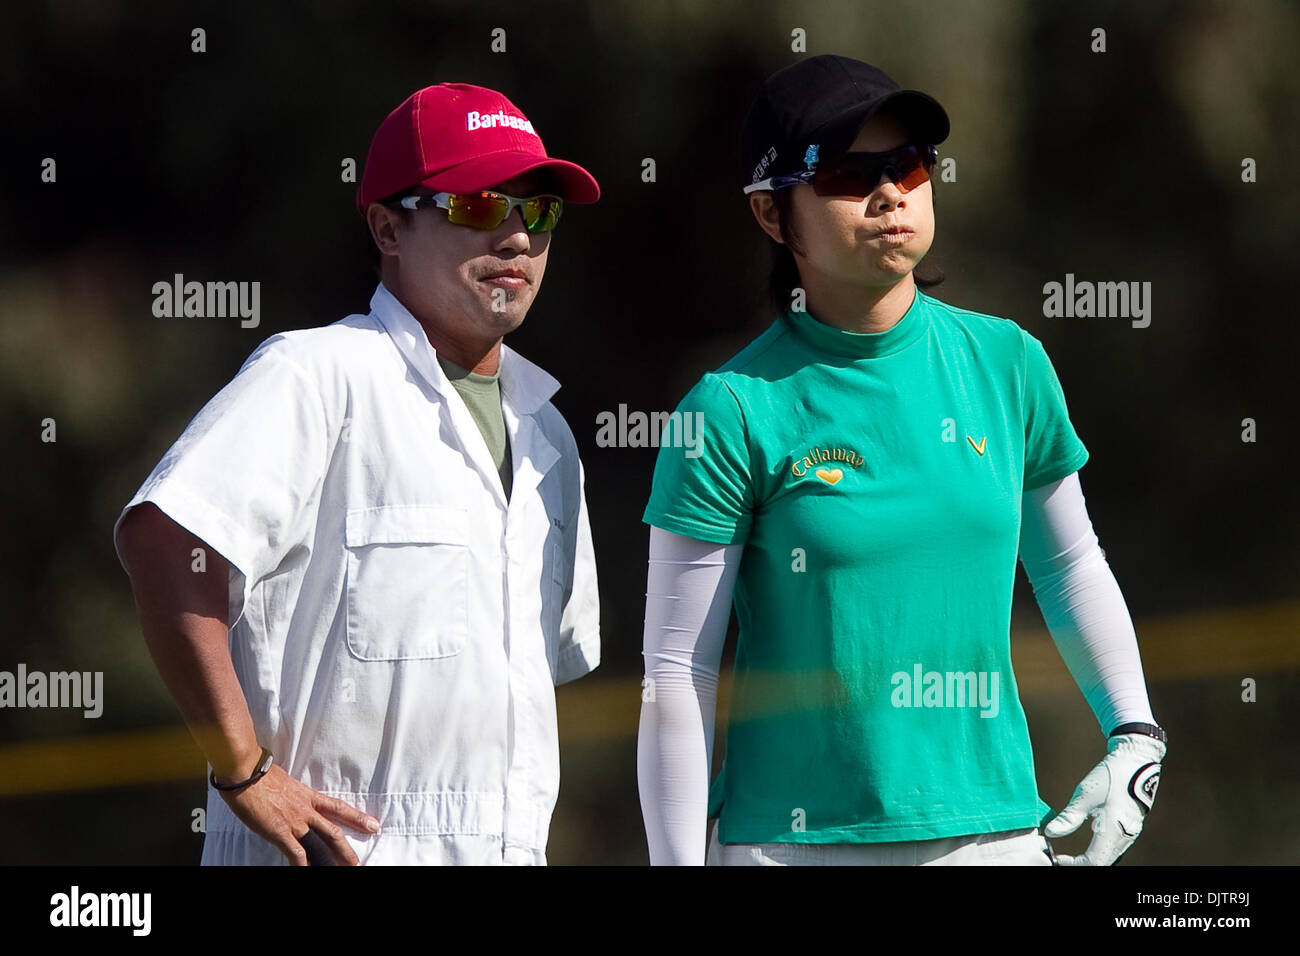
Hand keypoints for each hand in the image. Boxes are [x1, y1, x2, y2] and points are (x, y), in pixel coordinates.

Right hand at [216, 764, 381, 865]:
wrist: (247, 772)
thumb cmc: (261, 774)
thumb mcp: (285, 782)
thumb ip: (293, 794)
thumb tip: (292, 800)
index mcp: (308, 796)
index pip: (338, 808)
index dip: (357, 818)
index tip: (373, 825)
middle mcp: (306, 810)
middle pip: (333, 831)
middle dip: (346, 849)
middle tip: (358, 861)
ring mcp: (294, 822)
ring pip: (320, 844)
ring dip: (331, 860)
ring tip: (342, 869)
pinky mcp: (280, 832)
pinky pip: (296, 854)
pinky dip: (303, 866)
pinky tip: (309, 871)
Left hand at [1043, 732, 1164, 865]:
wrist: (1136, 761)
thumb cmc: (1110, 776)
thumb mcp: (1084, 795)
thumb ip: (1068, 818)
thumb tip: (1050, 833)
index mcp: (1114, 829)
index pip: (1094, 861)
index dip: (1074, 864)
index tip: (1058, 858)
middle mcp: (1126, 836)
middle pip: (1103, 861)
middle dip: (1081, 863)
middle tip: (1062, 858)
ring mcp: (1132, 832)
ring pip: (1110, 856)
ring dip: (1091, 858)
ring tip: (1071, 855)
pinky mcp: (1132, 827)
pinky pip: (1115, 847)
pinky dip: (1100, 850)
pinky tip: (1088, 843)